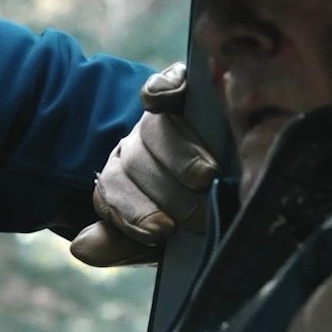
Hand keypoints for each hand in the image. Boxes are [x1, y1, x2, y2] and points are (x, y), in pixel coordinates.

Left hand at [70, 63, 218, 266]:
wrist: (252, 184)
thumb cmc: (199, 218)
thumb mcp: (162, 239)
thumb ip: (121, 242)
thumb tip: (79, 247)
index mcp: (124, 181)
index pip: (111, 193)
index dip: (132, 213)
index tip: (161, 232)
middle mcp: (137, 146)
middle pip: (132, 162)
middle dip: (164, 192)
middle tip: (198, 215)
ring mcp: (160, 117)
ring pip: (152, 130)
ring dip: (177, 156)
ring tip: (205, 177)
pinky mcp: (182, 85)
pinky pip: (164, 84)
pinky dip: (162, 89)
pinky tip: (166, 100)